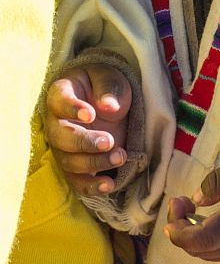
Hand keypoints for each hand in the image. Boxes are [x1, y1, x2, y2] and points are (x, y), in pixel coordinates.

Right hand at [45, 62, 131, 195]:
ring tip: (120, 157)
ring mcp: (63, 147)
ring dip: (94, 163)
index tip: (90, 114)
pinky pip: (76, 180)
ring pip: (68, 162)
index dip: (72, 109)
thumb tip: (109, 106)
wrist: (108, 101)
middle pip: (60, 138)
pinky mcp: (74, 164)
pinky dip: (91, 185)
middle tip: (109, 141)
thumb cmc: (105, 85)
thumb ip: (109, 88)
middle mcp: (55, 123)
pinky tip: (109, 184)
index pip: (60, 102)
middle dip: (84, 142)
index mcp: (61, 94)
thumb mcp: (110, 77)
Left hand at [164, 161, 219, 261]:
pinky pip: (219, 251)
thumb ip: (216, 183)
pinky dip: (205, 239)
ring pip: (208, 253)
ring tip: (190, 209)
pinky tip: (205, 220)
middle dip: (181, 228)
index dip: (180, 231)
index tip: (174, 208)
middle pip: (200, 249)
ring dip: (191, 235)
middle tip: (180, 203)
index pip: (203, 239)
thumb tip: (197, 200)